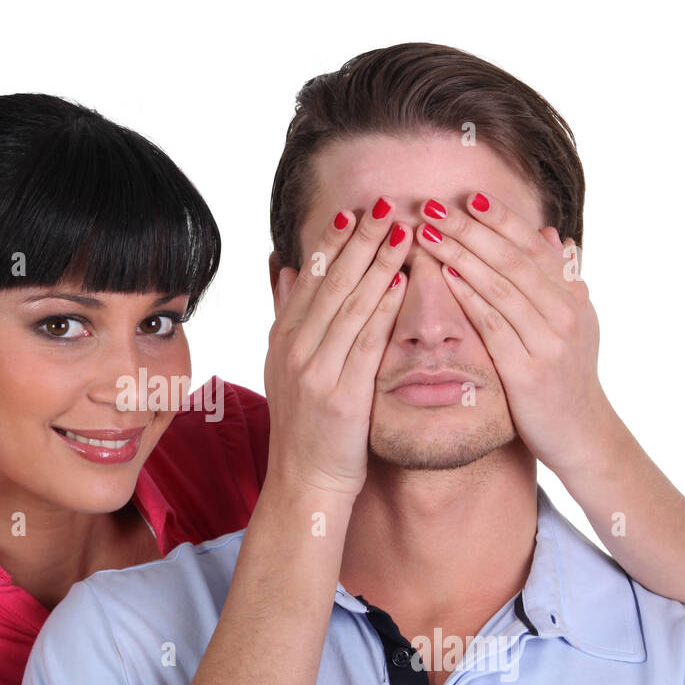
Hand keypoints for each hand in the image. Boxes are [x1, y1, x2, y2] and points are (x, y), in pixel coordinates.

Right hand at [266, 199, 412, 496]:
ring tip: (401, 230)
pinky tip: (400, 283)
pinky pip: (365, 343)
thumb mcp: (284, 365)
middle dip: (360, 240)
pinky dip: (382, 310)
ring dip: (377, 263)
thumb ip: (286, 315)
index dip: (333, 242)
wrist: (304, 481)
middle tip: (385, 204)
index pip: (310, 278)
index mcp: (283, 338)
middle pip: (330, 283)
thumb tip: (283, 267)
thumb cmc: (305, 426)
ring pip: (349, 305)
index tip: (354, 211)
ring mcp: (315, 372)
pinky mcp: (340, 396)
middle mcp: (294, 349)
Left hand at [415, 191, 615, 476]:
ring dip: (462, 254)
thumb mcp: (573, 325)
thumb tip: (553, 236)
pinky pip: (495, 326)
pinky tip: (446, 276)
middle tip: (432, 205)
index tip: (468, 196)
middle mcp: (564, 313)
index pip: (531, 247)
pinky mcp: (529, 371)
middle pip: (511, 258)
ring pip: (501, 286)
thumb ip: (560, 281)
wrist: (582, 435)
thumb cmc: (567, 378)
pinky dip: (470, 297)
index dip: (500, 219)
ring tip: (428, 231)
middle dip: (470, 228)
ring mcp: (549, 342)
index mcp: (571, 297)